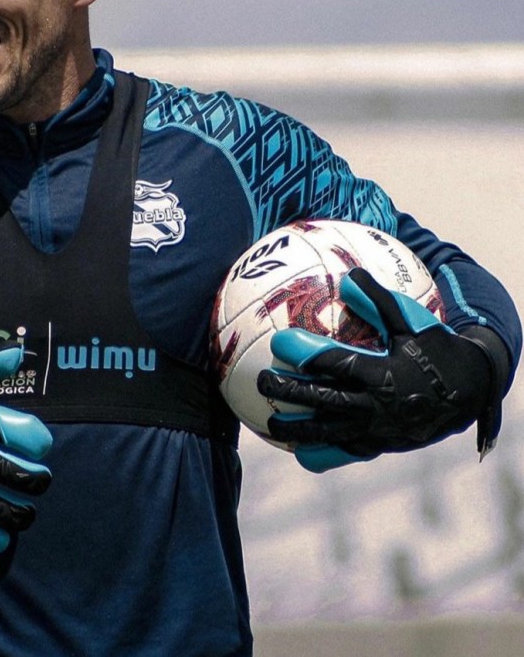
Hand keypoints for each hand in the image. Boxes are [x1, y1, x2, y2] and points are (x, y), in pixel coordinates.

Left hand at [257, 268, 494, 471]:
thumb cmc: (436, 349)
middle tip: (261, 379)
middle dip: (286, 391)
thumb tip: (349, 276)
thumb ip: (378, 300)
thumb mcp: (412, 321)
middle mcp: (375, 406)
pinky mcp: (378, 446)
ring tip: (268, 423)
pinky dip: (320, 454)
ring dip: (295, 429)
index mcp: (381, 373)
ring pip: (327, 434)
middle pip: (320, 400)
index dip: (304, 352)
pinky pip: (344, 454)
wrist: (469, 393)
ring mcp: (375, 431)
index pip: (333, 363)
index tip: (279, 341)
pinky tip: (299, 450)